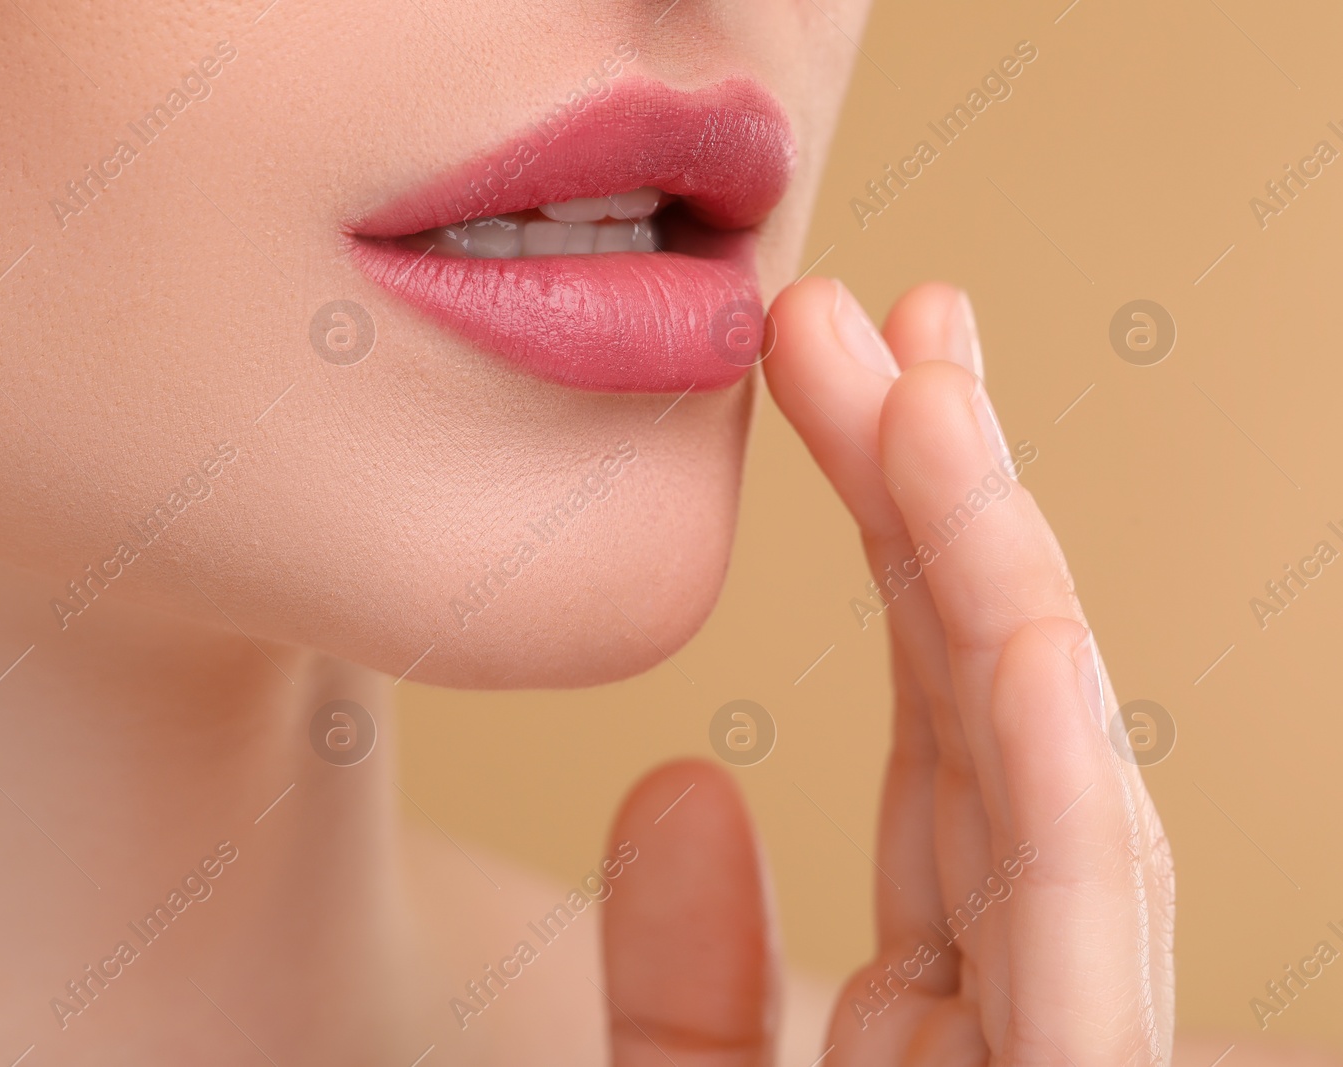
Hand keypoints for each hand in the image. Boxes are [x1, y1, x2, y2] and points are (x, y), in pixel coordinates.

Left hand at [595, 279, 1175, 1066]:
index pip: (936, 741)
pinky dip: (1064, 783)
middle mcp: (1022, 1001)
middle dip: (952, 506)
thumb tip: (684, 783)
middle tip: (893, 315)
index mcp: (943, 1007)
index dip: (906, 553)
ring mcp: (1064, 1049)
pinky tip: (1029, 632)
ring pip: (1049, 784)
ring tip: (930, 390)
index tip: (848, 382)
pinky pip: (1078, 938)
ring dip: (998, 579)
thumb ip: (690, 975)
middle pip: (995, 719)